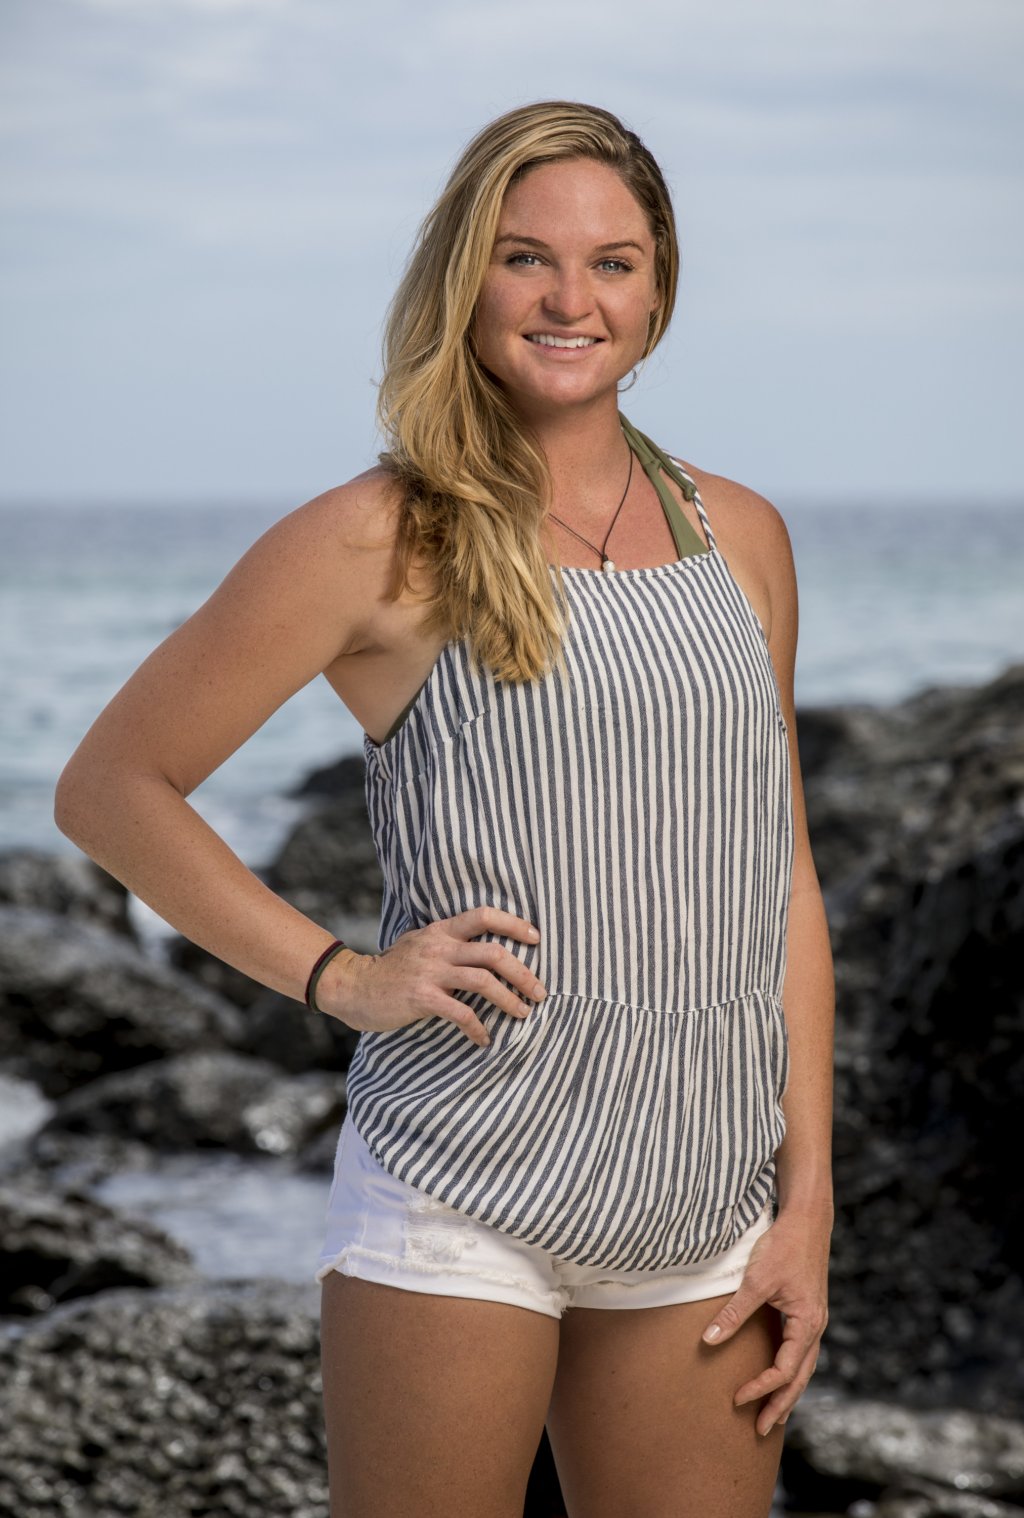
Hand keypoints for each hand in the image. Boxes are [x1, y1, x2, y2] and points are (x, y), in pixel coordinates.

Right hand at [318, 906, 546, 1046]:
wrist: (354, 986)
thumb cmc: (391, 968)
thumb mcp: (419, 942)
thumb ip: (448, 942)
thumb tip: (483, 949)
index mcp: (441, 931)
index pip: (484, 915)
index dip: (514, 924)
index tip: (536, 939)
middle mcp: (439, 947)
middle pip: (493, 953)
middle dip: (523, 973)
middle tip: (539, 992)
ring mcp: (430, 972)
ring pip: (483, 981)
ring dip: (509, 1000)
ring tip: (523, 1014)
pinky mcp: (422, 998)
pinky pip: (461, 1013)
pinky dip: (478, 1028)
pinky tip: (485, 1039)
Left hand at [700, 1204, 830, 1436]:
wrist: (807, 1220)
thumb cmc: (783, 1247)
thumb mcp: (755, 1280)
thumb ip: (733, 1313)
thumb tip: (708, 1340)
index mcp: (807, 1324)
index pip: (784, 1370)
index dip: (761, 1388)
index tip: (738, 1399)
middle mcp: (816, 1327)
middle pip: (800, 1378)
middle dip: (781, 1405)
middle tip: (762, 1430)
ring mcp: (815, 1320)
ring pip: (804, 1367)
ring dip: (789, 1392)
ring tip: (776, 1415)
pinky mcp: (809, 1311)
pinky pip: (802, 1351)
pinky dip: (792, 1370)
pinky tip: (782, 1375)